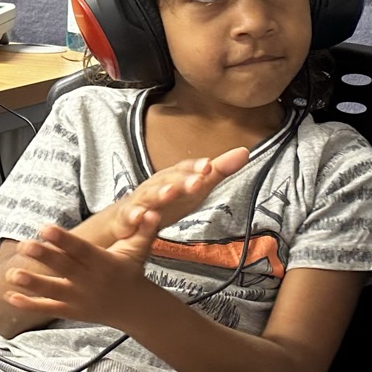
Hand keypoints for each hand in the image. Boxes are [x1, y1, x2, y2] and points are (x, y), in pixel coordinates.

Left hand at [0, 222, 159, 328]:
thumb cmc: (131, 272)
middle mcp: (89, 281)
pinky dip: (29, 304)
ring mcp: (78, 298)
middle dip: (44, 257)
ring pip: (52, 290)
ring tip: (11, 274)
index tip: (46, 228)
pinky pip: (48, 307)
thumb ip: (145, 229)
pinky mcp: (71, 310)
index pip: (80, 250)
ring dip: (32, 283)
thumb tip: (153, 209)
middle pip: (63, 268)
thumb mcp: (139, 250)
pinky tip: (10, 296)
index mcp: (102, 263)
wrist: (135, 309)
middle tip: (24, 245)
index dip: (63, 239)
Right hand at [99, 145, 251, 260]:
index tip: (209, 166)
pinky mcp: (127, 219)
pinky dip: (135, 217)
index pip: (184, 169)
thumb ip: (218, 172)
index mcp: (172, 177)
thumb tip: (245, 151)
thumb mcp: (194, 188)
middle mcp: (155, 186)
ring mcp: (140, 202)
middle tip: (198, 181)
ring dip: (159, 194)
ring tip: (169, 193)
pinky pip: (130, 218)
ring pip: (148, 197)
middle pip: (168, 180)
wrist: (127, 218)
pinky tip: (141, 217)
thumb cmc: (165, 200)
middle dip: (182, 180)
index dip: (195, 167)